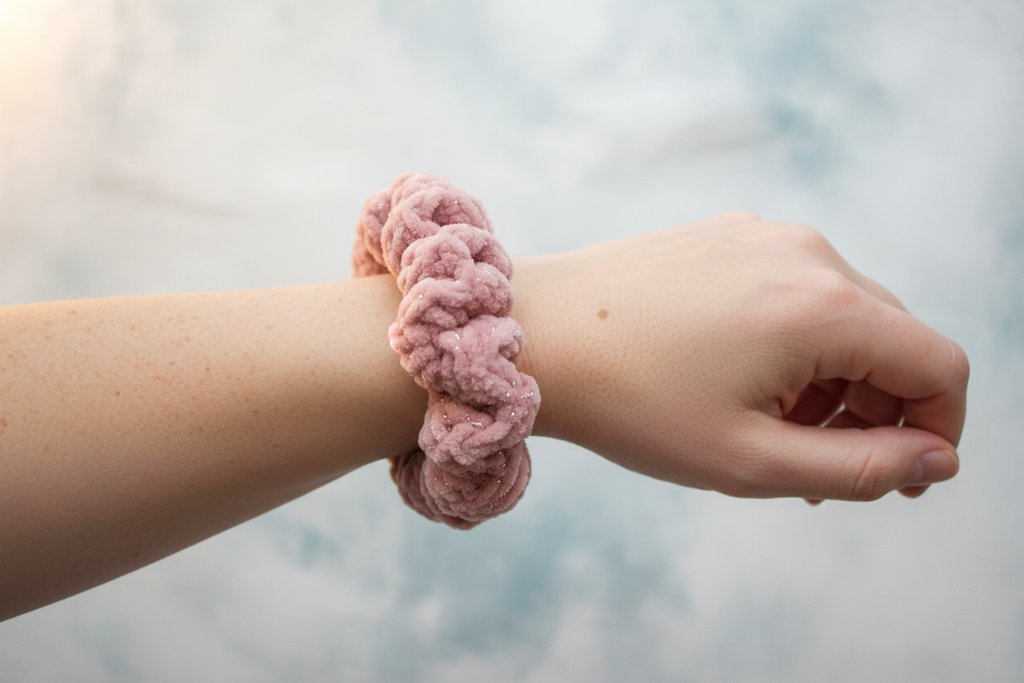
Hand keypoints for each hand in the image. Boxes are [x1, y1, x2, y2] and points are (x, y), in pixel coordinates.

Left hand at [513, 212, 966, 500]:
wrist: (534, 335)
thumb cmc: (631, 402)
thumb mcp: (751, 460)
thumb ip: (861, 468)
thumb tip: (936, 458)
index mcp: (825, 305)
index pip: (939, 366)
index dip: (937, 429)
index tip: (897, 476)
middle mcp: (807, 253)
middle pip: (893, 339)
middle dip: (876, 410)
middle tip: (818, 467)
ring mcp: (764, 235)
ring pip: (843, 315)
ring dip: (832, 381)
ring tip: (770, 430)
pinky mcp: (727, 236)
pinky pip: (793, 290)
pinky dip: (793, 343)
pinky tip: (739, 381)